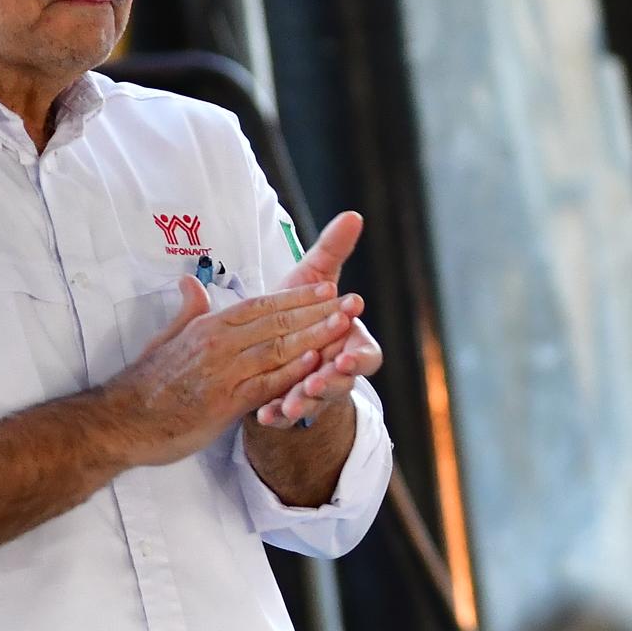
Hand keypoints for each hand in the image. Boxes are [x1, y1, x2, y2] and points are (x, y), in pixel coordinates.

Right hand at [103, 274, 353, 463]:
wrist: (120, 421)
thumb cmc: (147, 381)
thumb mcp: (167, 338)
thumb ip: (188, 311)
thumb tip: (190, 282)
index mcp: (207, 326)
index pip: (261, 304)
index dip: (297, 295)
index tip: (328, 285)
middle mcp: (217, 343)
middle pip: (276, 321)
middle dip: (318, 309)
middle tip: (352, 299)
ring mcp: (222, 371)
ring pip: (277, 348)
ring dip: (315, 335)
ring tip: (346, 323)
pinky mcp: (224, 401)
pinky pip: (267, 383)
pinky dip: (294, 372)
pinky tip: (319, 364)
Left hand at [255, 212, 380, 428]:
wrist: (275, 342)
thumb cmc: (301, 308)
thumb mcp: (315, 278)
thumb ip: (334, 250)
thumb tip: (353, 215)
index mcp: (349, 342)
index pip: (366, 354)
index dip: (359, 358)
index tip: (345, 357)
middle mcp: (337, 369)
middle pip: (343, 382)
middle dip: (330, 383)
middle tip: (318, 383)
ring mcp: (315, 390)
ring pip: (316, 401)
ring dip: (305, 403)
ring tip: (290, 404)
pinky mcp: (290, 403)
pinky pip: (287, 414)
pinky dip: (278, 416)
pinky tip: (265, 415)